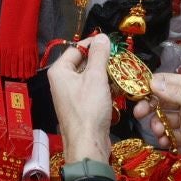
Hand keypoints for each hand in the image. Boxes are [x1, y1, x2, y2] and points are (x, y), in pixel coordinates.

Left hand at [48, 34, 114, 164]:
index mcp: (59, 71)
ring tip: (121, 73)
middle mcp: (62, 81)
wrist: (88, 143)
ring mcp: (71, 95)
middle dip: (102, 60)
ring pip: (90, 77)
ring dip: (106, 75)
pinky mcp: (81, 106)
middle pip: (84, 62)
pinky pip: (93, 90)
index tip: (112, 43)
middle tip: (120, 58)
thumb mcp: (96, 77)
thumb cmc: (89, 108)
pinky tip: (117, 88)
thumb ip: (99, 55)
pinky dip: (104, 88)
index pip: (76, 48)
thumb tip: (102, 36)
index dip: (94, 44)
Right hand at [135, 72, 180, 171]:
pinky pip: (170, 136)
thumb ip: (178, 94)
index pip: (167, 81)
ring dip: (158, 124)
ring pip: (164, 119)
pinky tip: (165, 142)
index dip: (150, 85)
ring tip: (159, 131)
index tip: (135, 92)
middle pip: (162, 100)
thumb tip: (153, 82)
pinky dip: (165, 139)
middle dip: (149, 106)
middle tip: (139, 114)